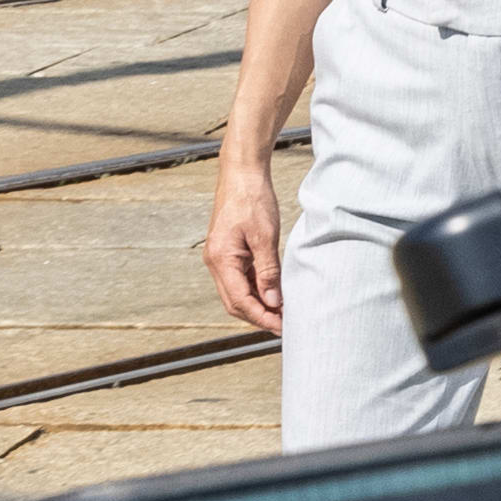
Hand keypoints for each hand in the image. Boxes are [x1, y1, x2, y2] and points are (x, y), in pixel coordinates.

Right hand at [196, 149, 288, 333]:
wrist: (241, 174)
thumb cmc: (252, 200)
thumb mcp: (265, 238)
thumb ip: (268, 272)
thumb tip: (274, 302)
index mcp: (221, 260)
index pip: (240, 302)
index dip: (262, 318)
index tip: (282, 327)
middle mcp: (216, 262)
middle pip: (235, 303)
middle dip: (259, 316)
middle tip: (285, 325)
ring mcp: (220, 257)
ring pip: (237, 293)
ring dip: (258, 305)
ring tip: (283, 312)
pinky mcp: (228, 252)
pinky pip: (240, 279)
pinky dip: (256, 290)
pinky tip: (274, 293)